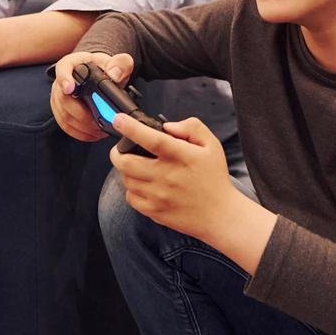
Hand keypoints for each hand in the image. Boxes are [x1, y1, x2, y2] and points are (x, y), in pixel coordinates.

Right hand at [49, 51, 134, 142]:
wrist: (100, 76)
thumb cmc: (105, 67)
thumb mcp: (117, 61)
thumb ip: (120, 64)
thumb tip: (114, 75)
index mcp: (72, 64)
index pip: (63, 69)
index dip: (65, 80)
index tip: (70, 89)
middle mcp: (60, 81)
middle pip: (64, 99)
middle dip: (82, 114)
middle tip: (98, 121)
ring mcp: (58, 97)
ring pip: (64, 116)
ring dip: (82, 126)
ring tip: (99, 129)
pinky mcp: (60, 111)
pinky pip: (65, 125)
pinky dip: (80, 132)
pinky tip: (93, 133)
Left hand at [109, 114, 241, 241]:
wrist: (220, 214)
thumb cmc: (214, 178)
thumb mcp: (211, 145)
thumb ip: (191, 127)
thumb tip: (167, 126)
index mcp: (180, 156)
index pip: (151, 139)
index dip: (131, 128)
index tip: (119, 119)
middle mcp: (166, 176)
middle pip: (125, 162)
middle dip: (116, 152)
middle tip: (120, 148)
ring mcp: (158, 196)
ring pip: (126, 179)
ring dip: (126, 170)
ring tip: (137, 166)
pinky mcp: (154, 211)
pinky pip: (131, 197)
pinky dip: (132, 189)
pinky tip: (143, 184)